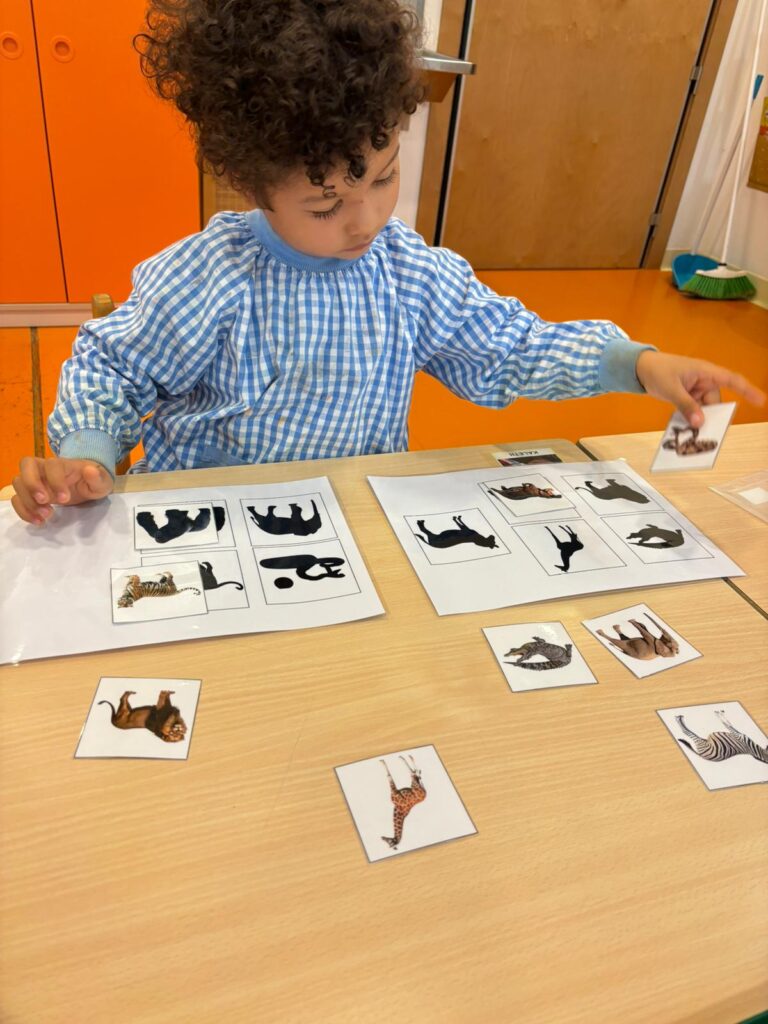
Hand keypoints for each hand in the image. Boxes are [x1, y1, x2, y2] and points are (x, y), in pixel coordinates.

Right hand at [12, 456, 113, 524]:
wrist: (88, 484)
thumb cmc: (94, 481)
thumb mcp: (102, 481)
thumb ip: (97, 477)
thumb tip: (89, 470)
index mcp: (64, 464)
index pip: (52, 464)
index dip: (55, 481)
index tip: (65, 499)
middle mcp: (45, 468)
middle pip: (26, 465)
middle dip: (32, 484)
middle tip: (44, 502)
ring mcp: (36, 480)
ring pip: (18, 482)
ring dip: (27, 501)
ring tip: (45, 515)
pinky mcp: (31, 494)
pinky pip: (17, 498)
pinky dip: (23, 511)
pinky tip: (38, 521)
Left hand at [635, 351, 765, 426]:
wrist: (640, 368)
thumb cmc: (657, 370)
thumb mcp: (671, 389)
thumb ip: (685, 406)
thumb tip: (700, 423)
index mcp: (705, 372)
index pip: (732, 380)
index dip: (747, 390)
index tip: (760, 401)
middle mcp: (704, 381)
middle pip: (715, 402)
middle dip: (711, 417)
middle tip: (705, 433)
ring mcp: (695, 390)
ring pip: (704, 410)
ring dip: (698, 420)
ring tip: (690, 433)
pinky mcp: (687, 397)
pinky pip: (693, 411)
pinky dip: (690, 419)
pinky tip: (683, 428)